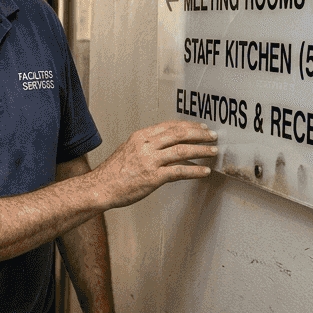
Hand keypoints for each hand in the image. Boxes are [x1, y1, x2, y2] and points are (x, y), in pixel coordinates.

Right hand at [93, 121, 217, 208]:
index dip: (188, 125)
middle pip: (179, 134)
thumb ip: (145, 145)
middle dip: (199, 134)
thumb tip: (163, 144)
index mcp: (140, 136)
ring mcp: (150, 161)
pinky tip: (204, 171)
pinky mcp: (154, 177)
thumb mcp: (127, 150)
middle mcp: (146, 145)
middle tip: (212, 136)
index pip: (169, 125)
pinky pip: (180, 172)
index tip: (200, 127)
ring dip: (201, 150)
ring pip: (183, 151)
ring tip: (213, 151)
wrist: (100, 188)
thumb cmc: (112, 173)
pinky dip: (195, 171)